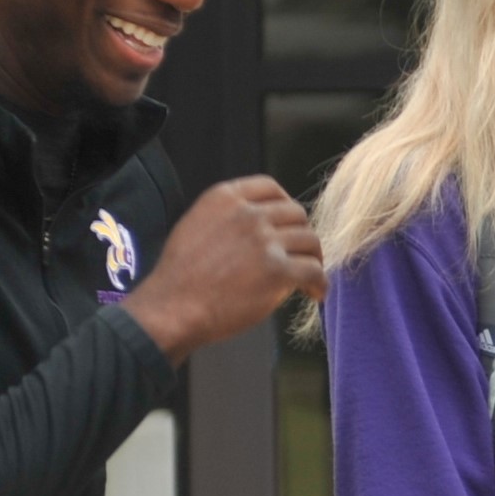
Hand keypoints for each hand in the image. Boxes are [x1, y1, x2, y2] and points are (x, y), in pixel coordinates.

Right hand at [120, 175, 323, 360]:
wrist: (173, 308)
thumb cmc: (181, 276)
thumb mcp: (195, 225)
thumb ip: (227, 217)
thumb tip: (261, 222)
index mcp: (224, 198)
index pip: (270, 187)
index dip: (285, 205)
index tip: (288, 223)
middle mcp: (247, 214)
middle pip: (296, 214)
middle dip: (301, 235)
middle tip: (300, 255)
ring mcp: (264, 241)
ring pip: (310, 241)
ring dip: (314, 259)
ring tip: (309, 277)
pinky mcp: (277, 271)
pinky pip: (314, 271)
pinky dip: (320, 283)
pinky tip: (316, 293)